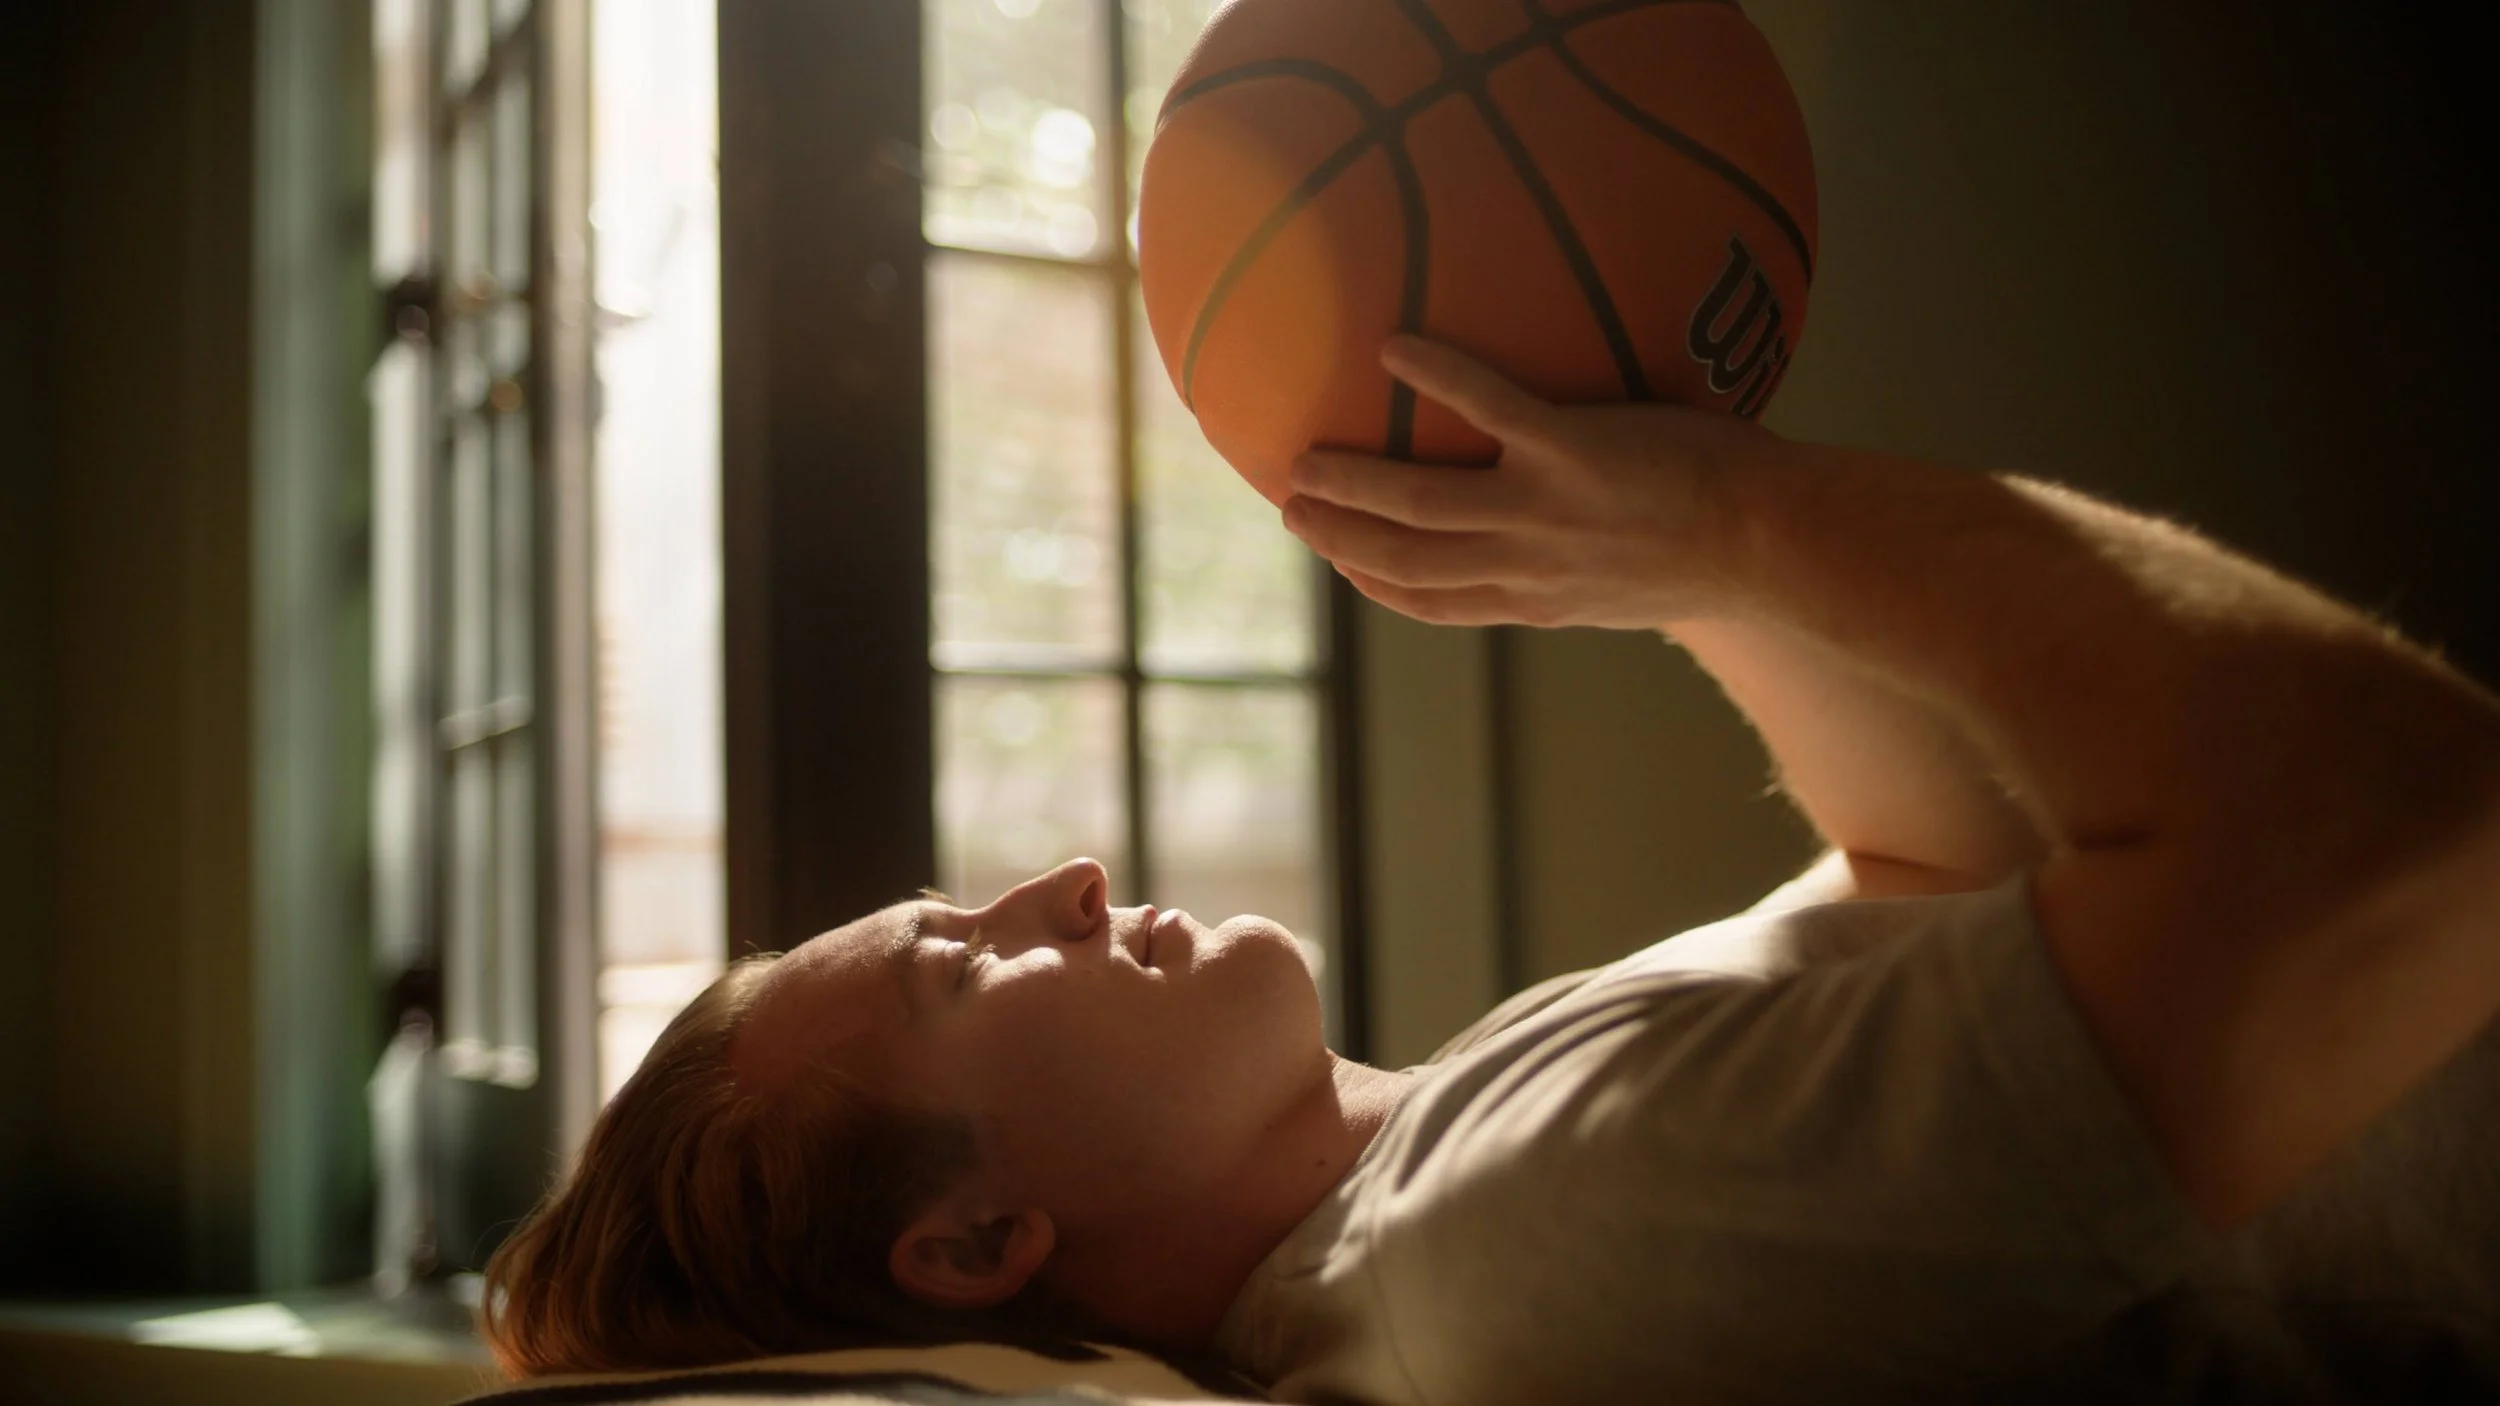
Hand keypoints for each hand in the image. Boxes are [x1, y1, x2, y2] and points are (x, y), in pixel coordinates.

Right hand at [1279, 336, 1780, 629]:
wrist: (1778, 545)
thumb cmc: (1724, 553)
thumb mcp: (1638, 579)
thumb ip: (1586, 560)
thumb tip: (1570, 530)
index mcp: (1537, 599)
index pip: (1434, 603)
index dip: (1376, 585)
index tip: (1339, 564)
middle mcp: (1526, 566)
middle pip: (1402, 561)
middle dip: (1339, 539)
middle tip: (1291, 507)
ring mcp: (1543, 511)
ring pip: (1418, 504)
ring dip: (1353, 481)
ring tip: (1306, 452)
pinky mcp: (1574, 453)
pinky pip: (1489, 406)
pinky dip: (1439, 375)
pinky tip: (1394, 344)